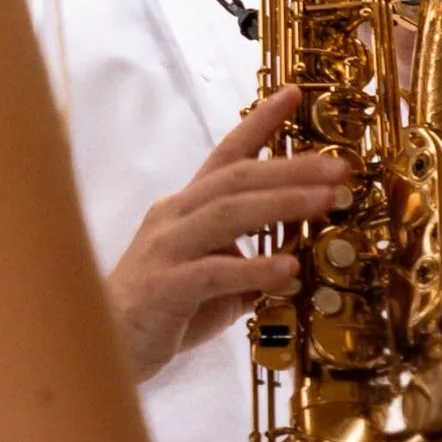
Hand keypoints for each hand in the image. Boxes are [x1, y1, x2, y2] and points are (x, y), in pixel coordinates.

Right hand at [107, 88, 349, 380]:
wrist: (103, 348)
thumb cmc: (162, 314)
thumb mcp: (215, 283)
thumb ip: (247, 265)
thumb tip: (293, 261)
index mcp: (186, 208)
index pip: (226, 155)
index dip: (259, 122)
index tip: (294, 93)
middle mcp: (174, 216)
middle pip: (237, 179)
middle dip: (291, 169)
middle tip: (339, 168)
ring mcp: (165, 248)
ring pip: (227, 214)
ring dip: (281, 205)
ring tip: (325, 202)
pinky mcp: (163, 287)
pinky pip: (213, 271)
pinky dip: (254, 268)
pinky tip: (288, 270)